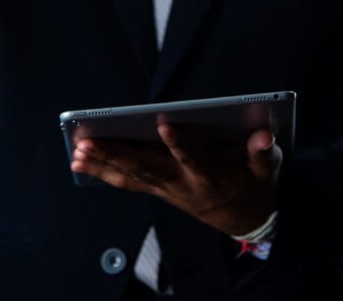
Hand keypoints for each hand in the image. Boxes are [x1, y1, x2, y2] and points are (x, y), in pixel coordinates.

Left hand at [71, 124, 281, 236]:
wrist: (243, 219)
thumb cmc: (254, 184)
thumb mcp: (267, 168)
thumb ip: (263, 152)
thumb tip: (264, 135)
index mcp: (211, 174)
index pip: (193, 157)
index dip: (180, 143)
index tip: (165, 124)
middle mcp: (183, 184)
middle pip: (145, 169)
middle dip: (115, 155)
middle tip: (87, 143)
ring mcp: (166, 189)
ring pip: (130, 177)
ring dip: (101, 165)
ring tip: (75, 153)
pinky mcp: (158, 190)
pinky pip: (126, 182)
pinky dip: (103, 173)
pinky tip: (81, 162)